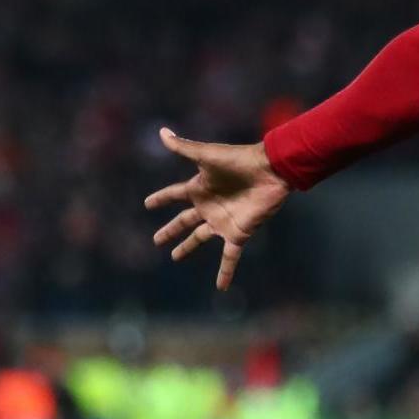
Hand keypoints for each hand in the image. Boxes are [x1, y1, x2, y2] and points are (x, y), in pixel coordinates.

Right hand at [144, 128, 290, 290]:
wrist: (271, 171)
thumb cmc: (239, 160)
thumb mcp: (207, 155)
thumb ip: (184, 147)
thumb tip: (161, 132)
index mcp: (199, 188)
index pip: (173, 195)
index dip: (161, 199)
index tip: (147, 204)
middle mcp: (208, 206)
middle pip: (184, 221)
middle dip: (170, 230)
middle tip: (156, 240)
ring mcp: (222, 221)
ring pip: (200, 238)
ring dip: (187, 248)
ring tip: (174, 256)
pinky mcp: (238, 233)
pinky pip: (230, 256)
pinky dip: (225, 271)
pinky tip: (221, 287)